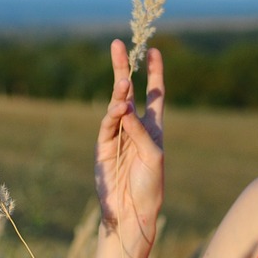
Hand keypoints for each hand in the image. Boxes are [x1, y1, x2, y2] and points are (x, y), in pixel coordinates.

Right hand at [95, 39, 164, 249]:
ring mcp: (117, 136)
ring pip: (115, 106)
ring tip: (124, 83)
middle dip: (123, 68)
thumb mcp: (154, 157)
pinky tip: (120, 108)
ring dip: (120, 94)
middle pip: (128, 92)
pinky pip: (107, 126)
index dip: (154, 72)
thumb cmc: (150, 186)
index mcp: (154, 128)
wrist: (132, 212)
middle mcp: (135, 128)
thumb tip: (125, 108)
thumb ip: (141, 132)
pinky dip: (113, 116)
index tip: (154, 50)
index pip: (154, 94)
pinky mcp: (102, 148)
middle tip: (117, 45)